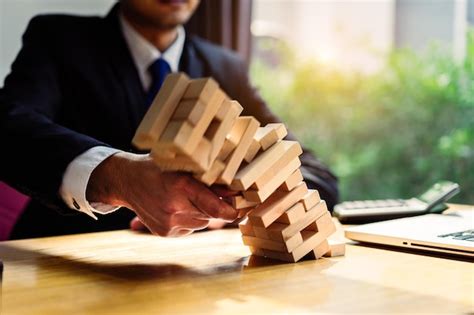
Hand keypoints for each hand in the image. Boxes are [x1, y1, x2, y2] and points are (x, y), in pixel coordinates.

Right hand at [87, 152, 237, 236]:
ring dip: (202, 213)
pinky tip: (177, 207)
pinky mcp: (165, 233)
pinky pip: (190, 229)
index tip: (244, 208)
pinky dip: (190, 219)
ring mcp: (169, 223)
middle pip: (212, 215)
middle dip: (217, 207)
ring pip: (202, 223)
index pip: (217, 208)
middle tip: (213, 194)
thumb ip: (210, 179)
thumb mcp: (184, 165)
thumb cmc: (158, 167)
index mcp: (182, 186)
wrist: (127, 180)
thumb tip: (235, 191)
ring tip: (186, 198)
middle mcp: (175, 208)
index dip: (234, 210)